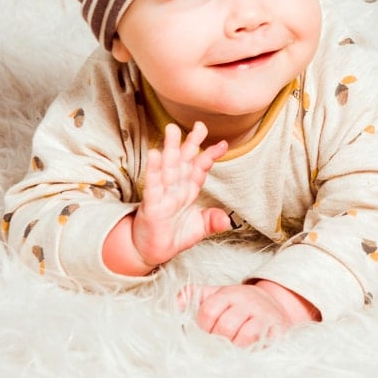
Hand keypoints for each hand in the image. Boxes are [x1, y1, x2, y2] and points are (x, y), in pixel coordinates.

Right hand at [133, 122, 229, 267]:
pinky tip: (155, 154)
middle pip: (184, 161)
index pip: (200, 168)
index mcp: (188, 190)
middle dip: (191, 143)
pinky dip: (154, 170)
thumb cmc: (172, 236)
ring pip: (168, 168)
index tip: (223, 144)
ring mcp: (163, 195)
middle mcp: (176, 188)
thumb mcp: (198, 229)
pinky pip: (153, 185)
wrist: (150, 253)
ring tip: (172, 130)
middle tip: (199, 125)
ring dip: (171, 149)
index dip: (210, 155)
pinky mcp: (151, 205)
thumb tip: (227, 220)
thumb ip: (212, 221)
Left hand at [180, 281, 319, 346]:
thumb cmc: (240, 304)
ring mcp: (263, 315)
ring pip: (244, 337)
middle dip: (218, 341)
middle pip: (225, 326)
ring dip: (235, 347)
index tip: (206, 333)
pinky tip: (247, 352)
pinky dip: (252, 351)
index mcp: (229, 294)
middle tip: (218, 345)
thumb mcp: (218, 295)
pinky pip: (262, 344)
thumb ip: (195, 296)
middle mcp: (247, 301)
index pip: (208, 311)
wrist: (274, 305)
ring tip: (232, 349)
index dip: (203, 327)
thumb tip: (176, 303)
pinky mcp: (277, 329)